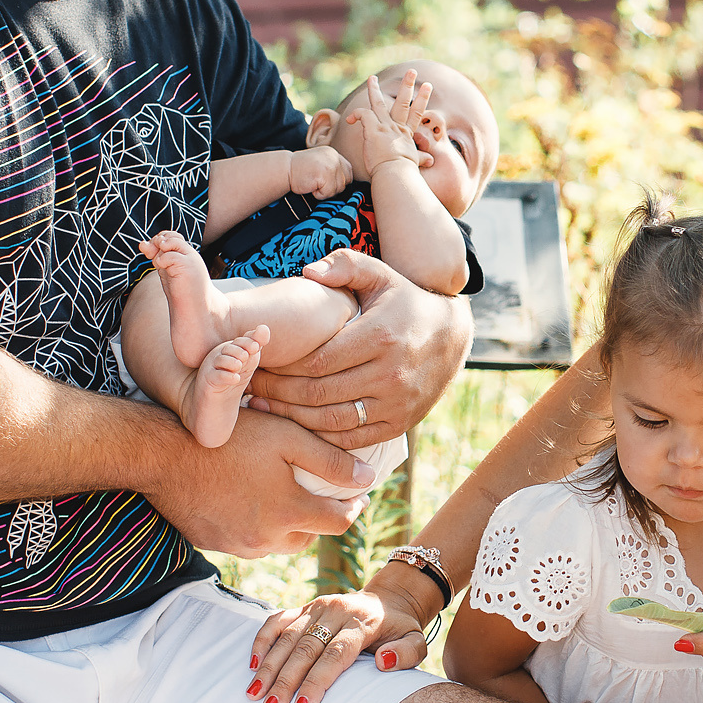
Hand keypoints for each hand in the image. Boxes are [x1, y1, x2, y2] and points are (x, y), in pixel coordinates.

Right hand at [142, 406, 372, 556]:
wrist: (161, 454)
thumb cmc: (227, 438)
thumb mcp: (285, 438)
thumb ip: (330, 461)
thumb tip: (368, 479)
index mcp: (289, 513)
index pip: (339, 523)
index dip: (353, 506)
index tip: (354, 493)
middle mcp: (266, 539)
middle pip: (309, 536)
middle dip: (318, 516)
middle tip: (317, 490)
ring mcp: (238, 546)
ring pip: (278, 542)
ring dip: (287, 524)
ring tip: (281, 493)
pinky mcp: (214, 544)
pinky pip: (248, 541)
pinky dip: (256, 525)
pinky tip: (247, 498)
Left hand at [245, 249, 470, 448]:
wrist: (453, 336)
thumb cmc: (405, 302)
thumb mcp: (380, 274)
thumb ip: (345, 265)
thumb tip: (309, 271)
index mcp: (379, 337)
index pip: (317, 360)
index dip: (282, 366)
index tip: (256, 361)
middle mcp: (389, 374)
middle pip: (319, 393)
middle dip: (278, 393)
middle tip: (250, 387)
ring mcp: (396, 402)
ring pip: (332, 420)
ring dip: (292, 418)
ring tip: (264, 407)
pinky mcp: (400, 422)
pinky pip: (353, 438)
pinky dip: (321, 435)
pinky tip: (297, 424)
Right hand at [247, 588, 430, 702]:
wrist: (388, 600)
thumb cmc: (399, 630)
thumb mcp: (415, 641)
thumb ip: (406, 654)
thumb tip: (383, 662)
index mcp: (362, 623)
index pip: (336, 655)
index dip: (317, 682)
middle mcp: (336, 612)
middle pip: (306, 648)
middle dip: (286, 680)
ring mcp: (317, 607)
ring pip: (287, 636)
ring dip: (269, 666)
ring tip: (255, 693)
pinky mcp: (305, 607)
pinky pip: (277, 620)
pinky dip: (263, 640)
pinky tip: (252, 664)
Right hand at [289, 146, 353, 199]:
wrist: (285, 170)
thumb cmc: (299, 171)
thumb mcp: (320, 164)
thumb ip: (333, 169)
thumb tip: (346, 183)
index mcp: (333, 154)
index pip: (349, 171)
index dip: (340, 181)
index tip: (326, 182)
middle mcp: (334, 157)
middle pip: (346, 181)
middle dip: (333, 187)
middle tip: (318, 183)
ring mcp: (331, 164)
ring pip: (338, 188)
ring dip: (325, 191)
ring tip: (313, 183)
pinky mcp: (326, 174)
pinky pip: (329, 193)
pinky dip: (319, 194)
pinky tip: (310, 185)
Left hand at [342, 71, 425, 171]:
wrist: (395, 175)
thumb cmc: (404, 172)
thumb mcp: (415, 162)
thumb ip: (421, 158)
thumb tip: (432, 160)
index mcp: (406, 134)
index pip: (416, 113)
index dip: (422, 99)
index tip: (427, 86)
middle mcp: (396, 127)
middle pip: (403, 102)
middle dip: (408, 85)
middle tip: (412, 71)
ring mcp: (385, 127)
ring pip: (378, 102)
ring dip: (373, 89)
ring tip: (372, 78)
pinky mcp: (373, 130)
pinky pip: (363, 114)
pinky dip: (356, 114)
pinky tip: (349, 119)